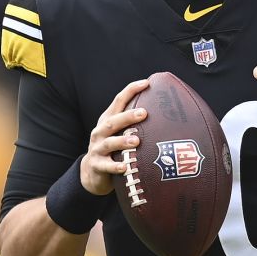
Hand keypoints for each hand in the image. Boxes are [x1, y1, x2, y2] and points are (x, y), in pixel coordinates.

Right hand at [80, 79, 149, 194]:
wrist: (91, 172)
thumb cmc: (113, 148)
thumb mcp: (119, 132)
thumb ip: (134, 122)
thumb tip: (165, 112)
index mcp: (108, 120)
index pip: (119, 101)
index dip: (131, 90)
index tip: (146, 83)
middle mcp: (101, 131)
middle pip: (113, 121)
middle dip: (127, 116)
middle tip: (144, 113)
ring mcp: (97, 148)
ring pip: (109, 143)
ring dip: (122, 141)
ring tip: (136, 140)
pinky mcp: (97, 165)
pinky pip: (106, 166)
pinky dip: (115, 167)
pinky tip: (124, 167)